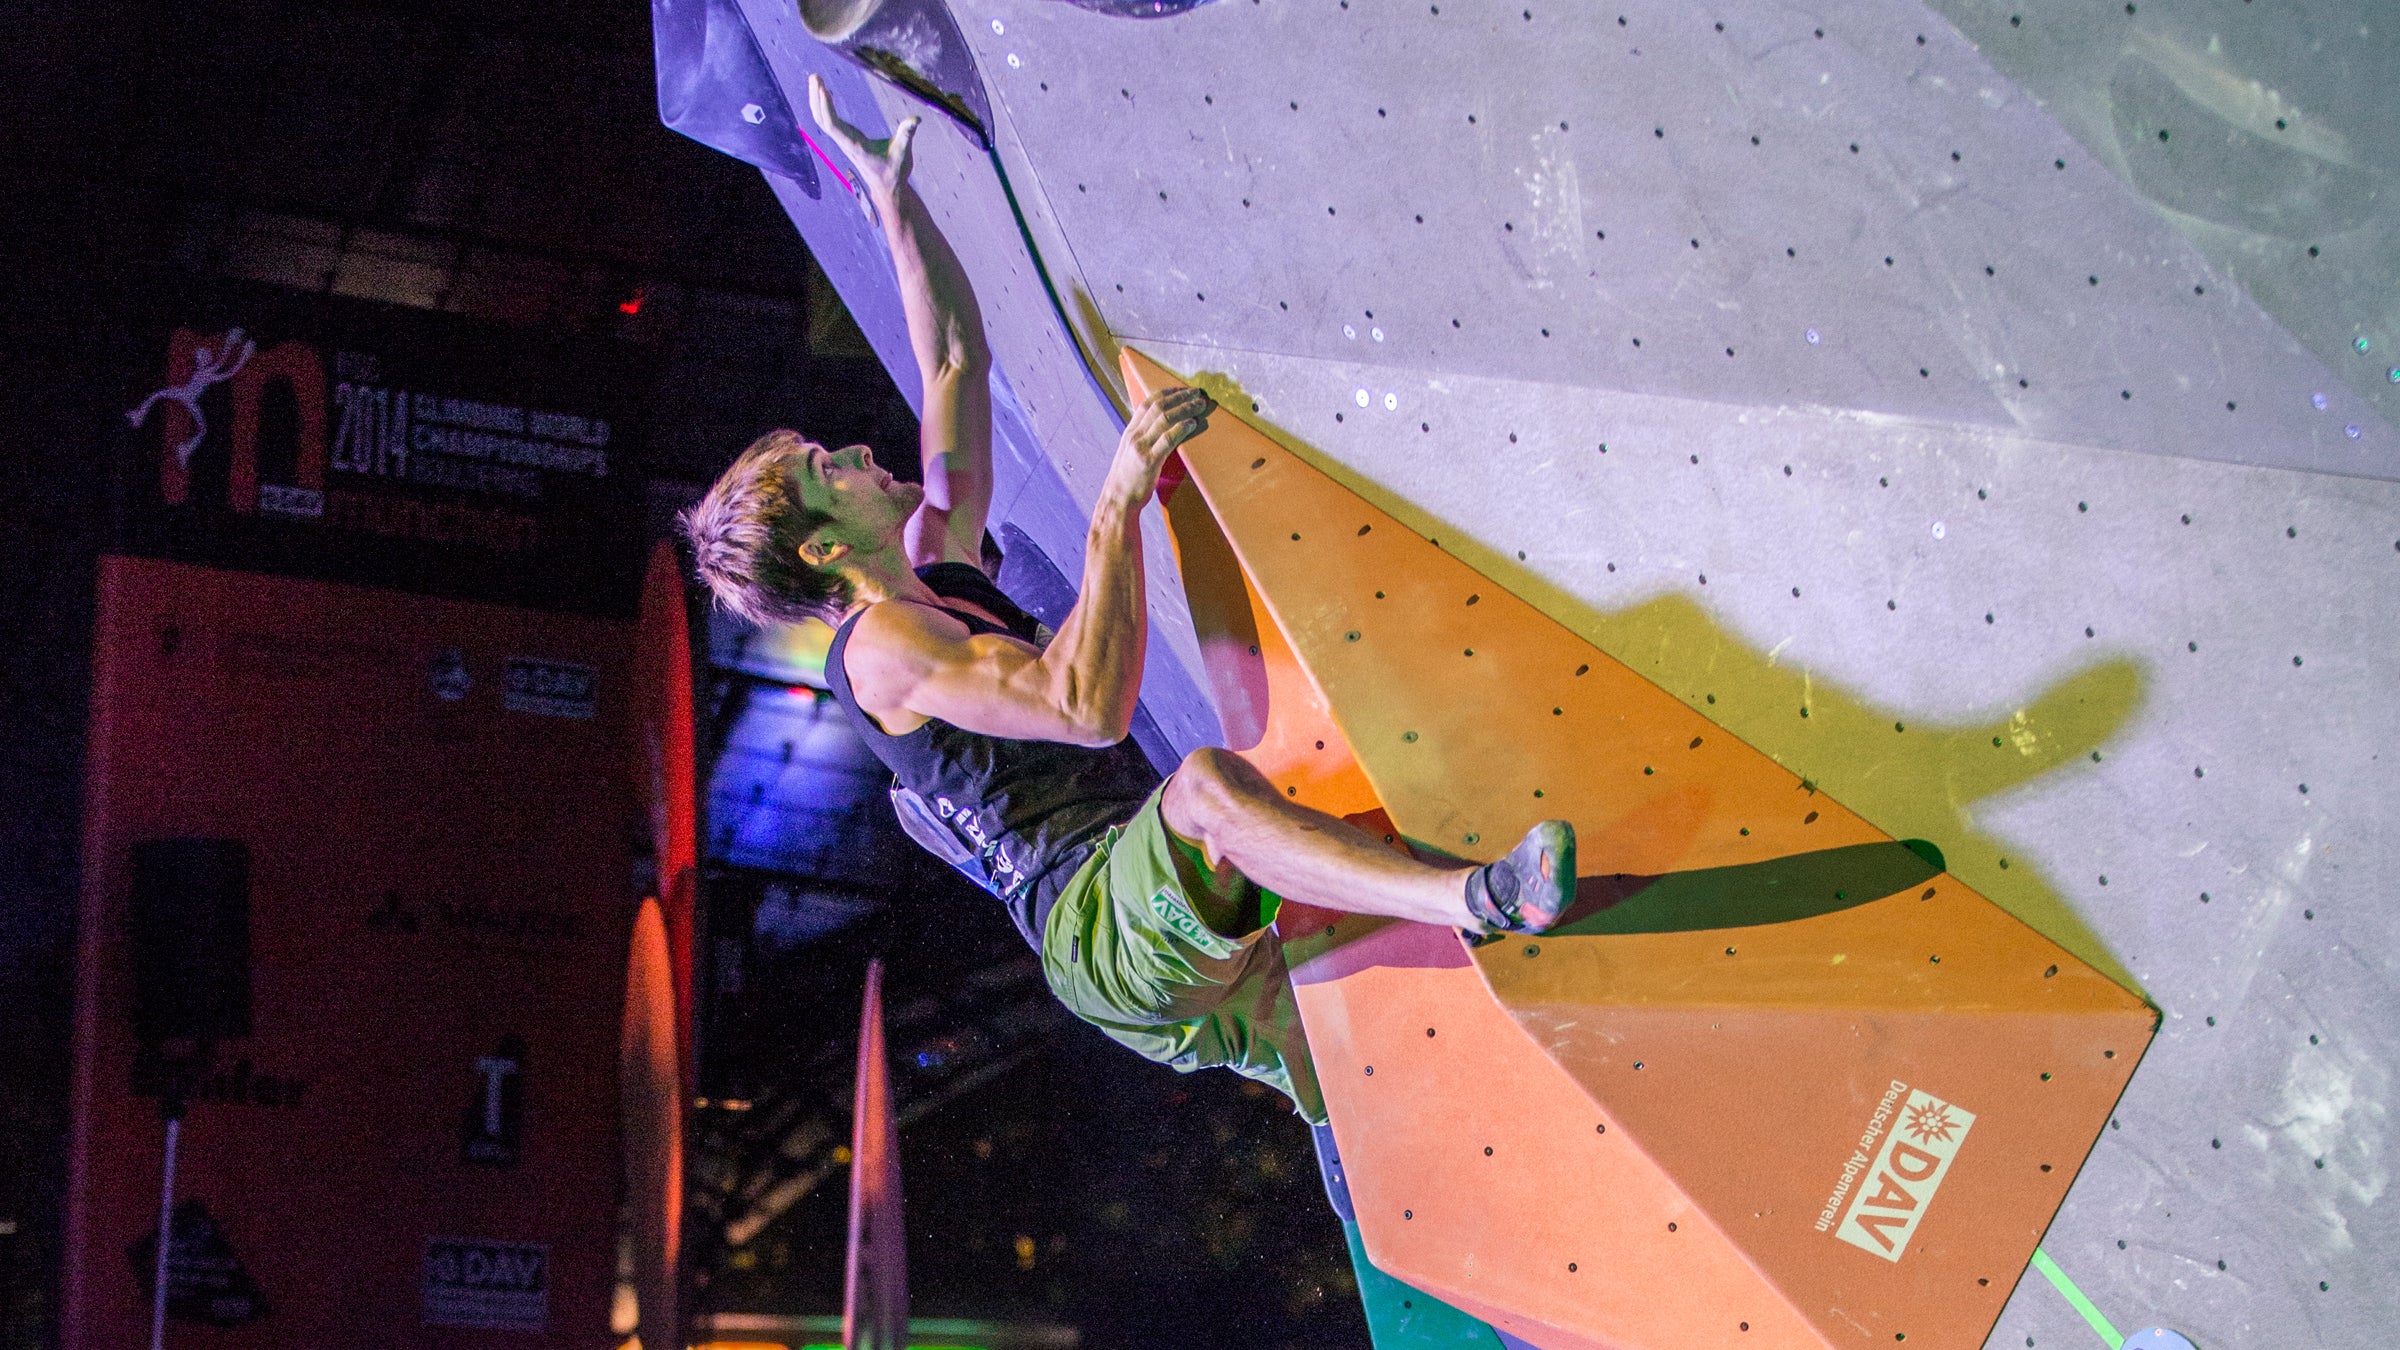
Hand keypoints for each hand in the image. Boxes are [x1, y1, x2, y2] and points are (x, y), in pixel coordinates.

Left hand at [809, 73, 918, 213]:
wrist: (888, 188)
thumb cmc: (895, 171)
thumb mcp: (903, 153)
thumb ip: (907, 135)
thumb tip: (915, 119)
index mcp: (855, 146)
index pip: (833, 125)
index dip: (826, 107)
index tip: (822, 89)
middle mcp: (845, 142)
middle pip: (822, 120)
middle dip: (816, 98)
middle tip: (815, 76)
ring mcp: (844, 140)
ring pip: (822, 120)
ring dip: (816, 100)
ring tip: (815, 79)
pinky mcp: (846, 138)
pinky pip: (829, 121)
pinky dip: (823, 106)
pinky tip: (823, 92)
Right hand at [1100, 387, 1214, 510]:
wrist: (1118, 500)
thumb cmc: (1127, 479)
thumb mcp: (1131, 453)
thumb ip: (1142, 440)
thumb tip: (1160, 431)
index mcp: (1130, 432)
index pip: (1147, 404)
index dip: (1166, 393)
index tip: (1181, 389)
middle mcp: (1134, 436)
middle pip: (1158, 407)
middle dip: (1180, 397)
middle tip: (1198, 393)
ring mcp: (1140, 447)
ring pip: (1164, 419)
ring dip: (1185, 409)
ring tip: (1200, 405)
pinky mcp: (1149, 461)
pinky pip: (1168, 439)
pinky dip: (1182, 428)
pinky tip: (1193, 423)